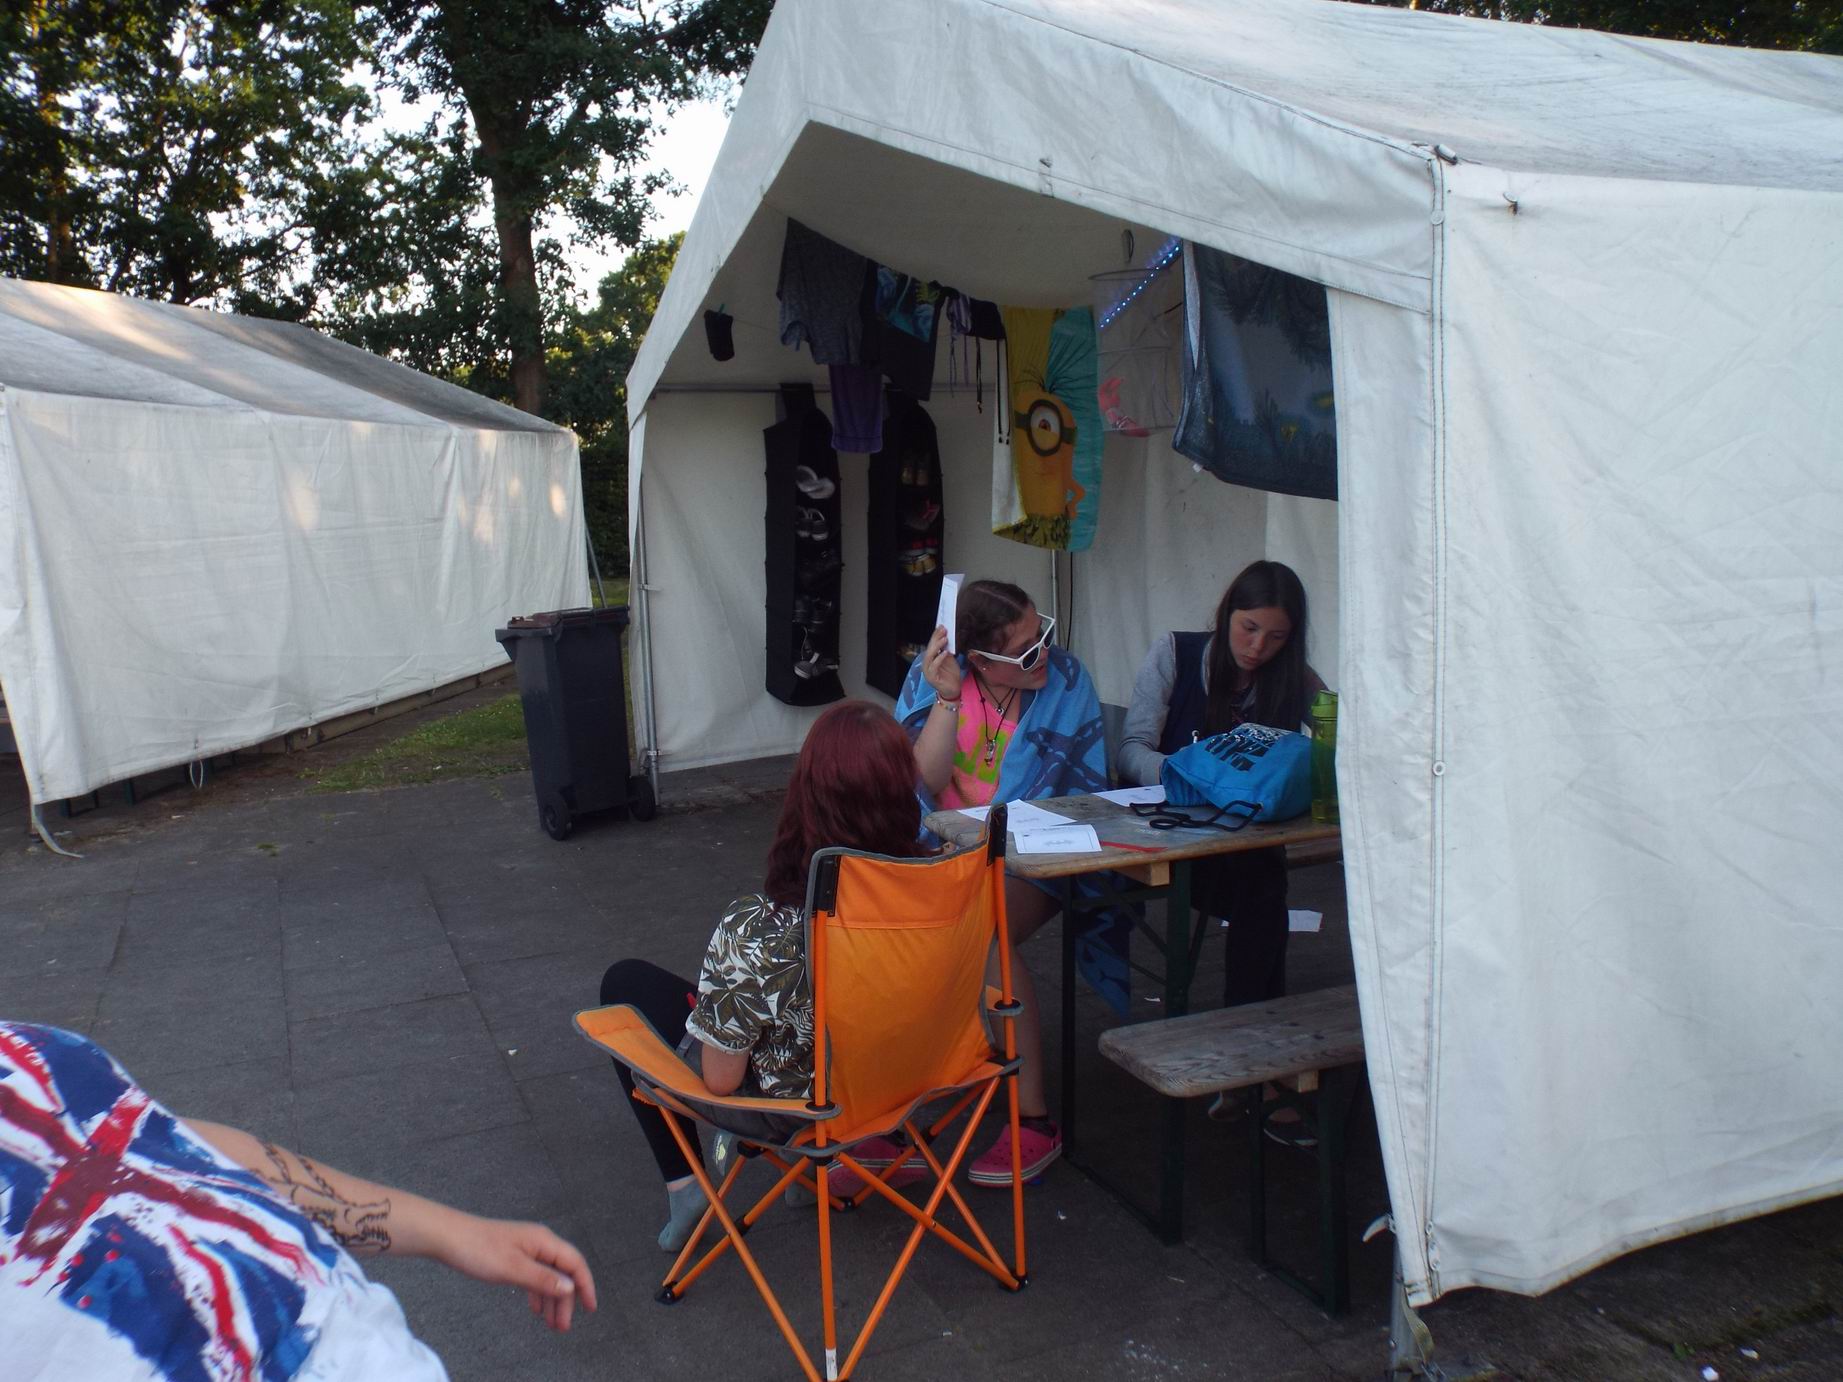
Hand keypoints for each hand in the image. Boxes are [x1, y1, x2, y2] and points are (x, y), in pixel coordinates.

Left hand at [437, 1214, 597, 1332]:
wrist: (449, 1238)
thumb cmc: (479, 1250)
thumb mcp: (513, 1269)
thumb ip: (543, 1279)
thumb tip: (570, 1287)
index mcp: (544, 1241)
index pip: (575, 1263)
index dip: (586, 1285)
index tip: (590, 1308)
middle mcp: (540, 1243)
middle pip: (563, 1272)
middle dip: (566, 1300)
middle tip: (563, 1327)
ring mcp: (527, 1249)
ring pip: (548, 1276)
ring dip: (552, 1300)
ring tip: (552, 1324)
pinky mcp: (514, 1256)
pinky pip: (534, 1276)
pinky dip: (538, 1293)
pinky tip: (536, 1308)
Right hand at [922, 624, 962, 701]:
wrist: (953, 690)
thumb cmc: (950, 675)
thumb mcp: (949, 660)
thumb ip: (946, 650)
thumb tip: (946, 637)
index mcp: (930, 659)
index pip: (931, 645)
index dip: (936, 635)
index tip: (942, 626)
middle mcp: (927, 664)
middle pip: (930, 648)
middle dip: (936, 638)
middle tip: (943, 629)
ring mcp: (928, 671)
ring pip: (930, 656)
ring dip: (937, 646)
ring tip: (944, 638)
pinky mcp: (931, 677)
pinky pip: (934, 666)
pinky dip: (939, 658)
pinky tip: (945, 652)